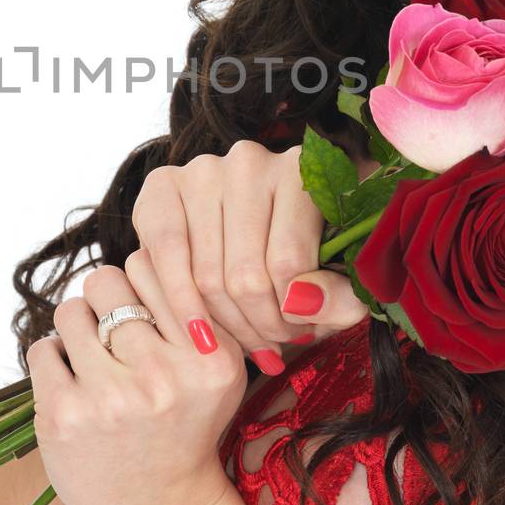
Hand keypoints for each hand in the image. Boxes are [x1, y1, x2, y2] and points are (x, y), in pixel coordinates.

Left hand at [26, 258, 247, 504]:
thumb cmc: (183, 427)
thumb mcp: (215, 372)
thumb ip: (192, 311)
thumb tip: (153, 246)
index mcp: (209, 358)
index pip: (155, 267)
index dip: (140, 281)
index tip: (142, 309)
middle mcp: (164, 377)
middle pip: (106, 281)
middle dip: (103, 299)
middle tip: (111, 331)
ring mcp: (111, 399)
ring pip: (70, 311)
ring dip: (76, 329)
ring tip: (92, 360)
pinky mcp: (65, 417)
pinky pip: (42, 349)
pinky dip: (53, 361)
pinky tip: (74, 386)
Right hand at [129, 139, 371, 374]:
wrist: (258, 227)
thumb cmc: (308, 257)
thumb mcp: (342, 280)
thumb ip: (339, 299)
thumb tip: (297, 303)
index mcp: (302, 172)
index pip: (288, 261)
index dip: (294, 314)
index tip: (303, 333)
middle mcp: (250, 161)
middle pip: (246, 274)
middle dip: (261, 324)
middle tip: (273, 343)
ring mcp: (202, 171)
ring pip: (207, 275)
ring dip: (228, 325)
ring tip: (248, 340)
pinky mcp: (162, 185)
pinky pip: (164, 255)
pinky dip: (181, 304)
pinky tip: (201, 336)